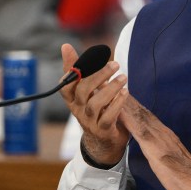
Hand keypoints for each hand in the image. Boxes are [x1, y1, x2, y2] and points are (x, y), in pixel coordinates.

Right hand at [59, 43, 129, 165]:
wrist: (105, 142)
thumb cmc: (97, 110)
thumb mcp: (88, 90)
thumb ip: (80, 70)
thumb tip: (65, 46)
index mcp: (74, 100)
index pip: (65, 85)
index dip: (70, 71)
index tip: (78, 57)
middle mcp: (79, 111)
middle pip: (83, 91)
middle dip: (98, 75)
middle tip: (115, 64)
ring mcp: (90, 122)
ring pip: (95, 104)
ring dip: (110, 88)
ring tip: (123, 77)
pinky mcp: (103, 131)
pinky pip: (108, 118)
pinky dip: (117, 104)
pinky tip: (125, 93)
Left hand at [120, 95, 190, 189]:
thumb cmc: (184, 175)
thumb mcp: (171, 159)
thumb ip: (163, 150)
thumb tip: (158, 148)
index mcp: (164, 134)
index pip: (145, 117)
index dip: (133, 106)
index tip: (122, 95)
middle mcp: (161, 131)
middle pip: (141, 112)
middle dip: (126, 99)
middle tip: (113, 86)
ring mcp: (158, 137)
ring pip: (138, 116)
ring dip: (124, 103)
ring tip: (112, 92)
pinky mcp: (154, 146)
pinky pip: (138, 128)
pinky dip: (128, 118)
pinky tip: (118, 111)